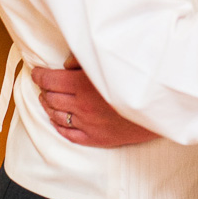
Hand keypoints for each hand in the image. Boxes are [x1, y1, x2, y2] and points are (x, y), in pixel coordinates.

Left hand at [31, 56, 158, 146]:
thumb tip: (65, 65)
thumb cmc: (137, 79)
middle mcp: (82, 106)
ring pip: (56, 116)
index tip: (36, 72)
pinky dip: (59, 125)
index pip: (49, 81)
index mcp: (83, 85)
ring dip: (49, 106)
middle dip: (44, 89)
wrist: (161, 105)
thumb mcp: (109, 61)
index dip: (39, 75)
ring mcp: (88, 125)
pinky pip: (68, 134)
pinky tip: (58, 119)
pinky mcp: (96, 138)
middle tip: (44, 83)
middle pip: (51, 98)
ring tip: (48, 99)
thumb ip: (84, 60)